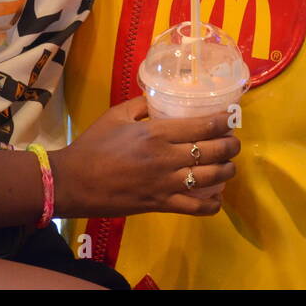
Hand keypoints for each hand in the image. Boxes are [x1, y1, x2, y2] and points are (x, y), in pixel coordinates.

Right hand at [48, 96, 239, 218]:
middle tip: (233, 142)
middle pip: (213, 151)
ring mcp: (165, 184)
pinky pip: (195, 208)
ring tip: (229, 165)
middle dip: (231, 146)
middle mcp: (166, 158)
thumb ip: (142, 105)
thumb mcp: (116, 115)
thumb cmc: (93, 145)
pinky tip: (217, 198)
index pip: (203, 126)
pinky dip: (212, 205)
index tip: (230, 119)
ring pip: (210, 178)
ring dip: (227, 171)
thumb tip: (161, 98)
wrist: (72, 181)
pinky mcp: (160, 204)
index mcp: (156, 133)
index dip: (224, 122)